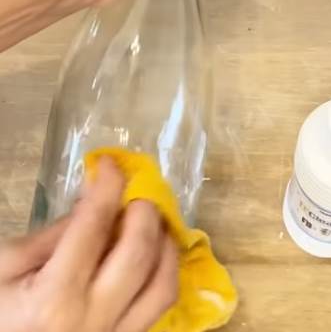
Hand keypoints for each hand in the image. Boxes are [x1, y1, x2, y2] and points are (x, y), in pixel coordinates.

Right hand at [0, 158, 177, 331]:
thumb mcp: (5, 265)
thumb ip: (52, 234)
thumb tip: (94, 200)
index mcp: (53, 299)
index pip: (94, 226)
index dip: (108, 185)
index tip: (110, 164)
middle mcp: (92, 320)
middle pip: (138, 253)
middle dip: (144, 211)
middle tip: (136, 192)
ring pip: (163, 284)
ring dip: (165, 242)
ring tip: (152, 219)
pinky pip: (160, 306)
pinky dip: (164, 272)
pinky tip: (154, 254)